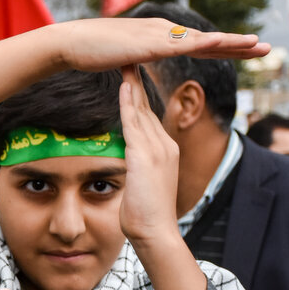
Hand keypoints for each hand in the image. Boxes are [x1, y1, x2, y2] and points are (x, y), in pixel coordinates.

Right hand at [51, 17, 268, 72]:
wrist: (70, 43)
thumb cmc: (90, 52)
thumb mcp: (120, 58)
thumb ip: (134, 62)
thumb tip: (136, 70)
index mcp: (160, 38)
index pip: (198, 44)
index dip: (223, 48)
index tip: (246, 52)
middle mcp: (164, 32)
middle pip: (208, 41)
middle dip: (238, 45)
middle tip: (267, 48)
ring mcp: (158, 36)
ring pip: (202, 40)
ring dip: (231, 42)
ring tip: (257, 45)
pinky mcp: (148, 44)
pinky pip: (182, 45)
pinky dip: (204, 42)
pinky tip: (223, 42)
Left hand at [118, 64, 182, 250]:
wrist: (156, 232)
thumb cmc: (145, 216)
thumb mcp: (142, 185)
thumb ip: (136, 170)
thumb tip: (126, 165)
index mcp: (165, 151)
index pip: (149, 118)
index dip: (138, 97)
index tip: (130, 77)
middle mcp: (165, 145)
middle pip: (147, 108)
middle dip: (136, 82)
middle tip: (128, 57)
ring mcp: (158, 150)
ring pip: (142, 110)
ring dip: (132, 85)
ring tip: (124, 62)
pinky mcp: (146, 157)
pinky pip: (135, 124)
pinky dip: (129, 104)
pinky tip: (124, 87)